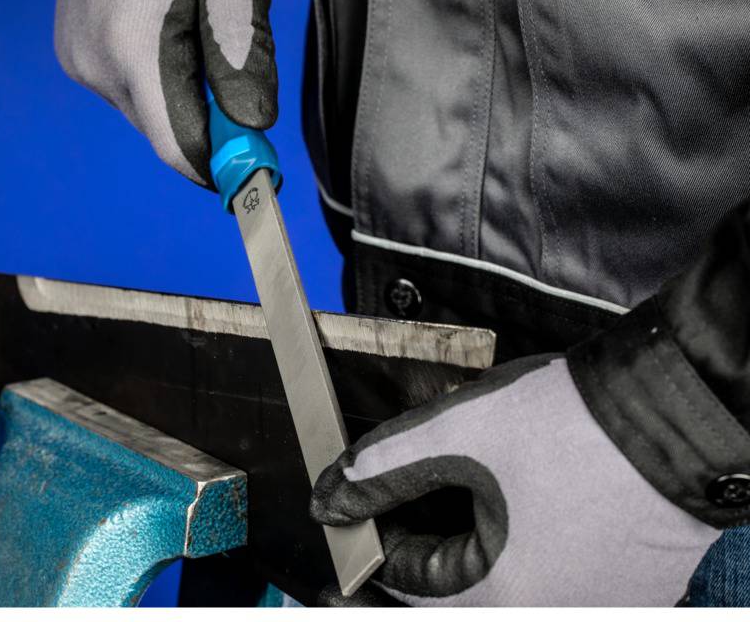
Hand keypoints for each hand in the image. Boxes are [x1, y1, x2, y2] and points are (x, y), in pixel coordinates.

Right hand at [54, 0, 276, 187]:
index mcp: (128, 50)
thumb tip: (253, 127)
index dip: (222, 167)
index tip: (261, 175)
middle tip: (247, 61)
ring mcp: (76, 50)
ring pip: (149, 102)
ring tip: (203, 13)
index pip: (177, 147)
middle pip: (164, 126)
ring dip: (188, 85)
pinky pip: (129, 77)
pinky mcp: (74, 38)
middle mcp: (90, 62)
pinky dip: (163, 66)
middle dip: (212, 114)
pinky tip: (177, 14)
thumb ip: (243, 60)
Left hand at [310, 353, 721, 605]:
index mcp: (507, 599)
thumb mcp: (460, 434)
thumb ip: (387, 468)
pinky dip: (518, 555)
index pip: (411, 588)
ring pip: (503, 590)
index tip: (362, 509)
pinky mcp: (627, 590)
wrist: (679, 411)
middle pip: (458, 596)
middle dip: (422, 551)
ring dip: (468, 554)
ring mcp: (596, 608)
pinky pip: (552, 584)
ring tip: (454, 505)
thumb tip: (332, 496)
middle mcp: (554, 616)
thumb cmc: (575, 427)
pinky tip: (512, 512)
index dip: (377, 542)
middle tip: (399, 510)